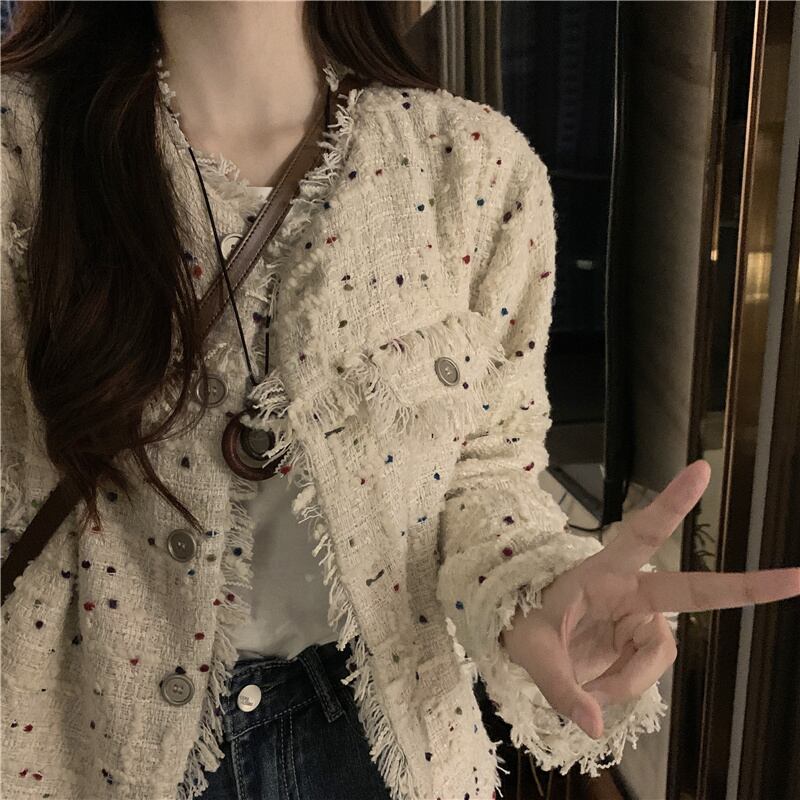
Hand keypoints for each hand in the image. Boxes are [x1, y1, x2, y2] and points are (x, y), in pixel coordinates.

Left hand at [499, 459, 799, 738]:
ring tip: (585, 687)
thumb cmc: (523, 623)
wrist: (522, 638)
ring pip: (658, 657)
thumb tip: (595, 724)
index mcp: (603, 572)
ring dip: (624, 680)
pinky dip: (622, 688)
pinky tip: (596, 689)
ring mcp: (639, 621)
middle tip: (796, 578)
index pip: (641, 533)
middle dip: (744, 586)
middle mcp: (631, 591)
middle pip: (693, 590)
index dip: (672, 503)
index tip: (701, 469)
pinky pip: (644, 675)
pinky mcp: (639, 646)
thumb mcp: (530, 649)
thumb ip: (559, 686)